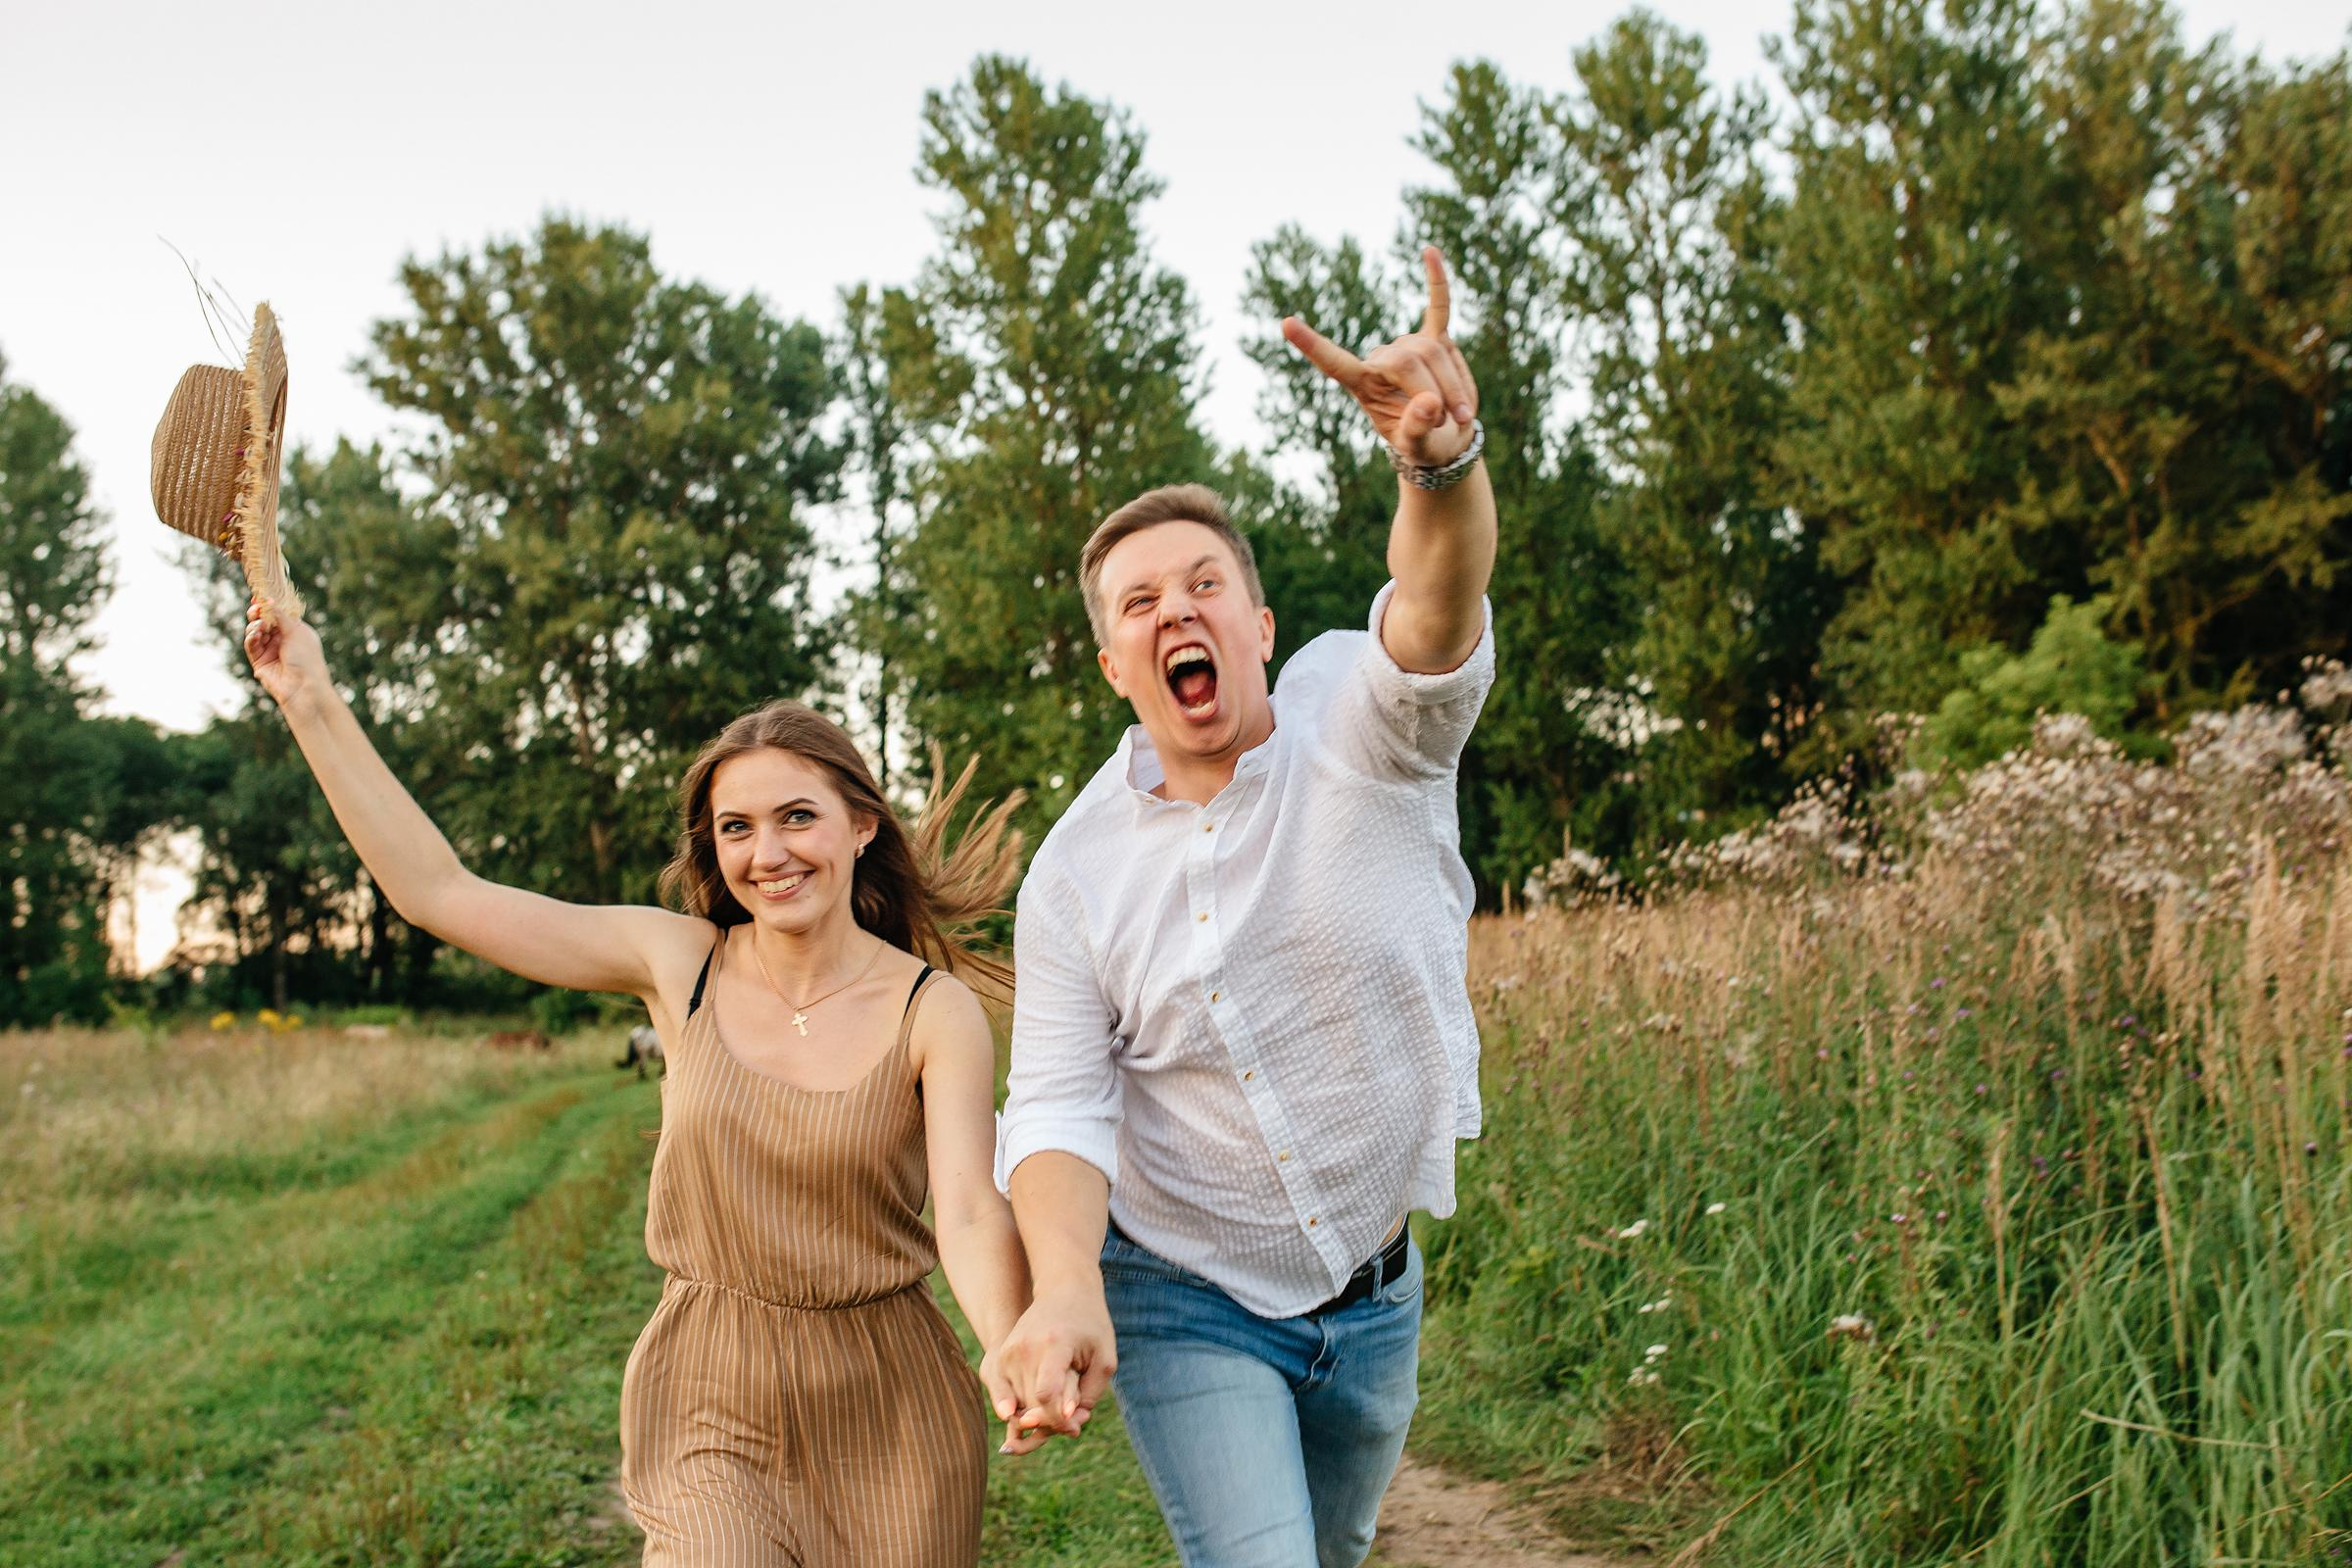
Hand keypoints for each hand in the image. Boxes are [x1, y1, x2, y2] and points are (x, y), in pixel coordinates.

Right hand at [243, 594, 326, 713]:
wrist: (304, 686)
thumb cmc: (307, 658)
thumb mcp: (297, 631)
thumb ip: (281, 615)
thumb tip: (269, 600)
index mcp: (295, 631)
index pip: (278, 614)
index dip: (269, 605)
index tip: (260, 597)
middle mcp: (282, 640)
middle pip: (264, 621)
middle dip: (258, 612)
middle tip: (256, 607)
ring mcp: (270, 650)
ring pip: (255, 631)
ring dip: (255, 625)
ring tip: (261, 625)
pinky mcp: (260, 662)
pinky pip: (251, 645)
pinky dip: (251, 637)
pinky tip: (256, 634)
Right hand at [984, 1287, 1115, 1448]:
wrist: (1064, 1291)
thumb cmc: (1091, 1327)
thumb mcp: (1104, 1360)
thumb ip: (1089, 1395)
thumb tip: (1067, 1423)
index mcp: (1053, 1345)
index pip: (1047, 1394)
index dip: (1060, 1418)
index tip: (1076, 1422)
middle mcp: (1024, 1348)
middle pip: (1032, 1404)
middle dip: (1053, 1419)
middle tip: (1074, 1414)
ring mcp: (1009, 1351)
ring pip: (1019, 1404)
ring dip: (1039, 1413)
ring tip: (1061, 1399)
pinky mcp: (1001, 1356)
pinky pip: (1008, 1396)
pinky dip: (1024, 1405)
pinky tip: (1043, 1399)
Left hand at [1281, 245, 1478, 467]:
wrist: (1445, 438)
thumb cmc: (1424, 445)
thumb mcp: (1418, 449)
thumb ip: (1417, 429)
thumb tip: (1429, 402)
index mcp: (1362, 385)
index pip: (1333, 362)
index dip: (1312, 346)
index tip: (1286, 323)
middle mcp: (1380, 359)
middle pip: (1411, 360)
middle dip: (1437, 393)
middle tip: (1447, 423)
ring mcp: (1407, 346)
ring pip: (1436, 351)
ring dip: (1456, 387)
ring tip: (1461, 415)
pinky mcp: (1434, 338)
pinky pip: (1438, 307)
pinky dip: (1437, 282)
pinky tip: (1430, 251)